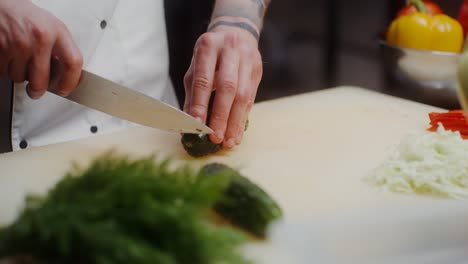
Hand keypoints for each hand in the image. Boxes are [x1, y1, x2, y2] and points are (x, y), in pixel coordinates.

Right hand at [0, 0, 82, 98]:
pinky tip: (10, 56)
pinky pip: (4, 71)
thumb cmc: (28, 17)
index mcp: (56, 31)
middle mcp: (39, 38)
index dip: (70, 81)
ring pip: (20, 77)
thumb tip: (66, 74)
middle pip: (41, 80)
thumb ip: (61, 48)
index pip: (72, 62)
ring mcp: (18, 44)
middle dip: (38, 90)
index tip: (66, 89)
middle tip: (36, 90)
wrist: (3, 6)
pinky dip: (6, 68)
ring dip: (20, 74)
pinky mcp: (0, 48)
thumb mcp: (52, 27)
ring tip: (21, 58)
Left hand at [184, 24, 262, 148]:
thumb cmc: (211, 54)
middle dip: (221, 115)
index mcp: (209, 46)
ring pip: (243, 95)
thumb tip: (188, 121)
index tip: (197, 124)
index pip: (204, 79)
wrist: (236, 31)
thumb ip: (192, 92)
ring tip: (228, 141)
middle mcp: (230, 50)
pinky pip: (252, 98)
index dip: (200, 103)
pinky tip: (237, 133)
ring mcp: (247, 59)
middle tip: (215, 137)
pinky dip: (243, 118)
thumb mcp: (196, 66)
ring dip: (235, 121)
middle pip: (227, 87)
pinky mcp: (258, 70)